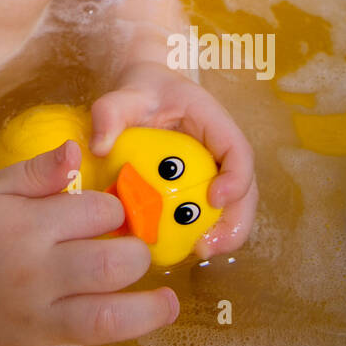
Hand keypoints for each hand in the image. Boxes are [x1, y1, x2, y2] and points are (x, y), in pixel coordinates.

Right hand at [0, 138, 178, 345]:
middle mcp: (36, 277)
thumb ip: (38, 170)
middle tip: (139, 252)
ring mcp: (36, 325)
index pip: (96, 212)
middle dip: (138, 255)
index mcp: (28, 229)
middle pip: (109, 267)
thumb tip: (78, 151)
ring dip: (149, 313)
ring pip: (106, 322)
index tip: (113, 213)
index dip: (115, 208)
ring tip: (167, 303)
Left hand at [89, 62, 257, 257]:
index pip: (238, 150)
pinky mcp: (200, 185)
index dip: (236, 178)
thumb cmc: (140, 92)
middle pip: (245, 189)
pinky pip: (208, 211)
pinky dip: (200, 231)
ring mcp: (215, 169)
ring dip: (222, 234)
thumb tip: (99, 147)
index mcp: (214, 121)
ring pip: (233, 207)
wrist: (143, 94)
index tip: (214, 199)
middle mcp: (221, 149)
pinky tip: (180, 248)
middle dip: (234, 223)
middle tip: (208, 246)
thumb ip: (109, 113)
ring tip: (198, 253)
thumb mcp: (123, 95)